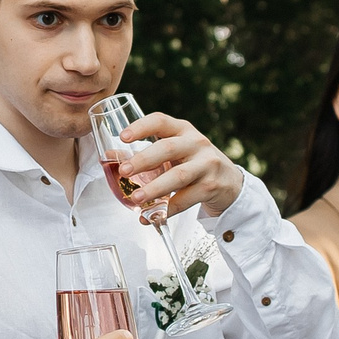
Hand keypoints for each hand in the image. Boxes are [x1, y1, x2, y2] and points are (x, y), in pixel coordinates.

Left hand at [110, 113, 243, 217]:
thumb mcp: (174, 152)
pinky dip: (167, 210)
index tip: (123, 137)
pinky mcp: (211, 186)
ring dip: (154, 188)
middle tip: (124, 171)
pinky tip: (151, 216)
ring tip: (136, 198)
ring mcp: (206, 164)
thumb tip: (110, 157)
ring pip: (178, 176)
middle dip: (144, 160)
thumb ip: (145, 153)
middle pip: (168, 148)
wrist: (229, 182)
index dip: (141, 127)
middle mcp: (196, 143)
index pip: (161, 121)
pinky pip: (186, 199)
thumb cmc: (193, 163)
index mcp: (182, 130)